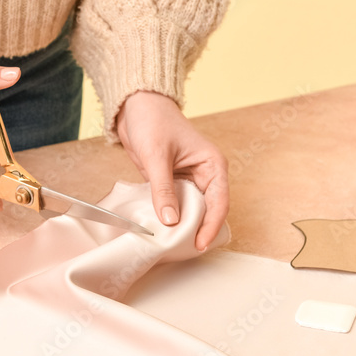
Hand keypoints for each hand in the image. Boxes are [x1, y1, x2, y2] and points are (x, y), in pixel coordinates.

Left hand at [116, 91, 228, 250]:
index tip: (199, 244)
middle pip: (208, 210)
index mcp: (212, 164)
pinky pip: (177, 206)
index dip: (211, 225)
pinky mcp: (174, 183)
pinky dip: (171, 217)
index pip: (219, 202)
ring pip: (192, 211)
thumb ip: (163, 189)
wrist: (137, 106)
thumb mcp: (156, 156)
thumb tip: (170, 220)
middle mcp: (206, 174)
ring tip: (172, 244)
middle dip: (198, 229)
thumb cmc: (153, 121)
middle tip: (184, 249)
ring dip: (184, 225)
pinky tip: (162, 230)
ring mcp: (190, 180)